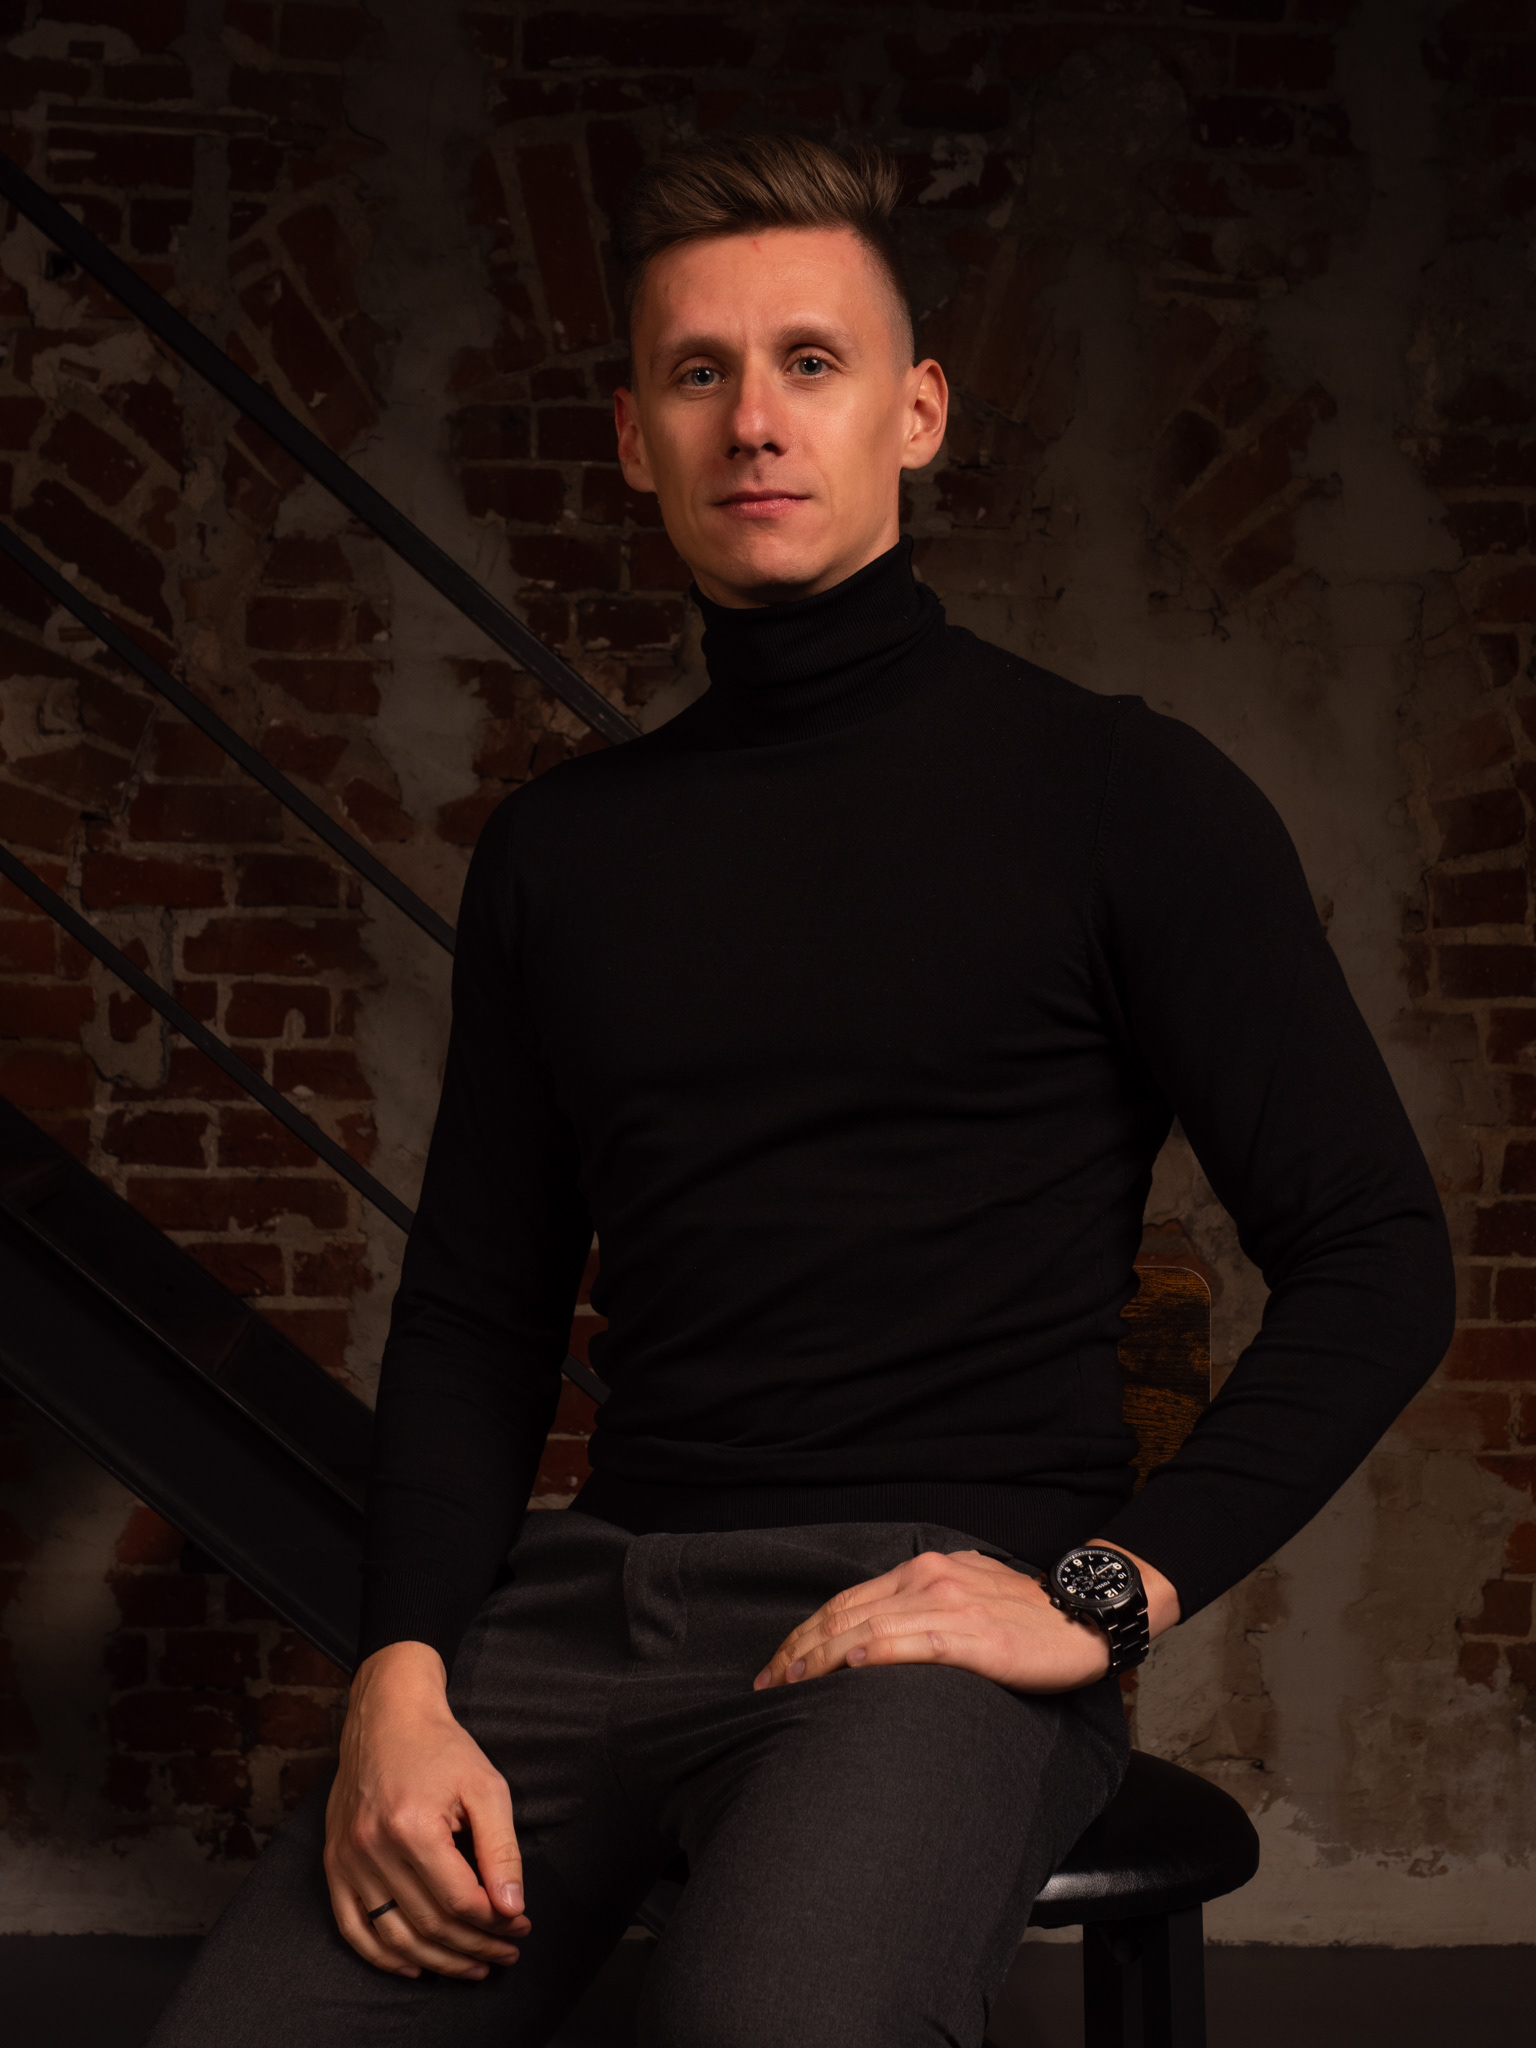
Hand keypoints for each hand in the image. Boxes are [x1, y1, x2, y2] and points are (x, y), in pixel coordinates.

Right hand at [324, 1640, 530, 1980]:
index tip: (522, 1927)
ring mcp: (347, 1859)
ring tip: (474, 1966)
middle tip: (507, 1954)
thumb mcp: (486, 1786)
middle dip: (474, 1947)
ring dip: (437, 1961)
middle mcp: (372, 1848)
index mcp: (413, 1826)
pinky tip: (417, 1965)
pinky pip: (352, 1928)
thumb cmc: (442, 1748)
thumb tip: (512, 1908)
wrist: (386, 1716)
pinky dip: (383, 1957)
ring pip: (393, 1937)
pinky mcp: (334, 1862)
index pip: (459, 1901)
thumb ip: (500, 1849)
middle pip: (428, 1925)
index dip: (495, 1923)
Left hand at [752, 1549, 1122, 1695]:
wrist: (1087, 1614)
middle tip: (765, 1684)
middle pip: (845, 1614)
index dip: (805, 1634)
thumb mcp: (965, 1595)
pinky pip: (913, 1642)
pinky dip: (874, 1651)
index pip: (846, 1602)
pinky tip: (848, 1666)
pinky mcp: (975, 1636)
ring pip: (867, 1627)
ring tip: (789, 1685)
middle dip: (798, 1650)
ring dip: (819, 1658)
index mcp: (924, 1571)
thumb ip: (922, 1608)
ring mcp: (951, 1605)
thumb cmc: (1026, 1616)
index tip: (776, 1665)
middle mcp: (929, 1579)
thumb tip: (873, 1641)